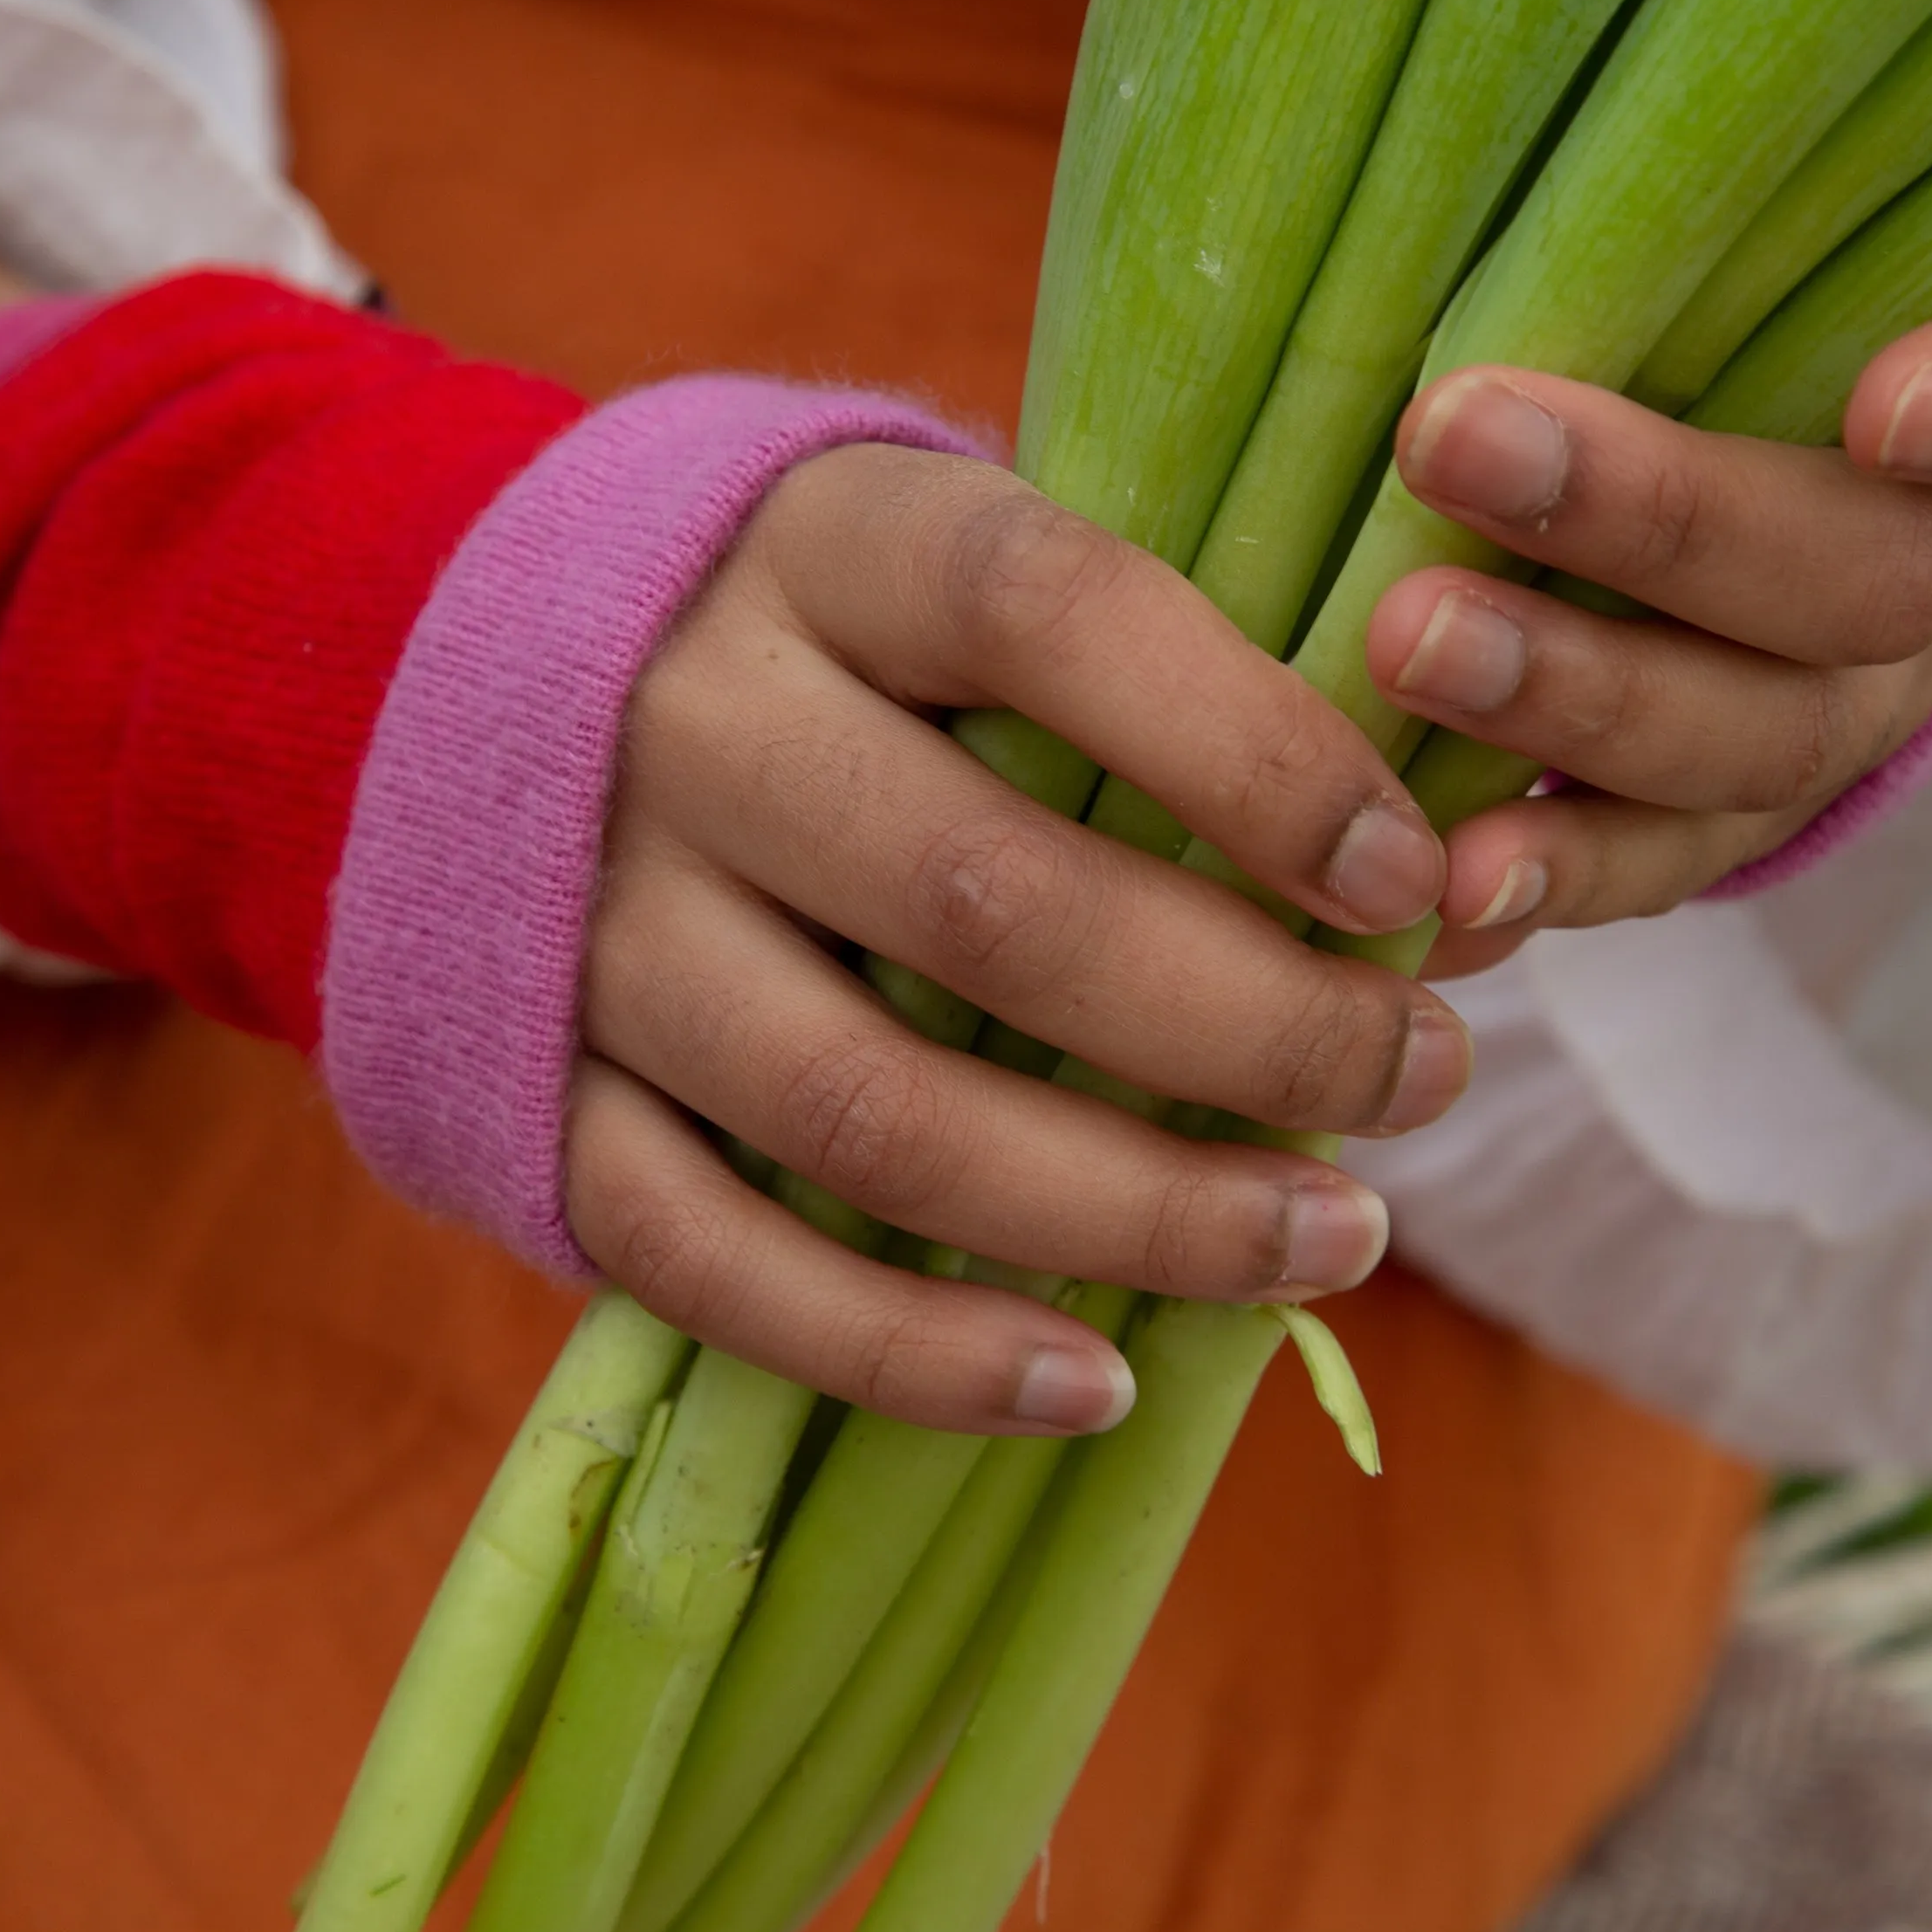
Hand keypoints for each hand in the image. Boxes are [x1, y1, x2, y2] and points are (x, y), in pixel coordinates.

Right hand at [571, 446, 1469, 1434]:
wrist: (488, 682)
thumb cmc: (839, 643)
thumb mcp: (970, 583)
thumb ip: (1174, 694)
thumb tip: (1443, 897)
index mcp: (825, 550)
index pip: (1047, 615)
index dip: (1248, 750)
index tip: (1405, 876)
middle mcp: (693, 729)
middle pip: (986, 901)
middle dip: (1248, 1023)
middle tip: (1423, 1078)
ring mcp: (601, 928)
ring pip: (874, 1113)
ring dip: (1132, 1212)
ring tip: (1332, 1243)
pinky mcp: (542, 1100)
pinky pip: (716, 1260)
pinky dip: (916, 1353)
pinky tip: (1101, 1381)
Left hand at [1366, 276, 1931, 979]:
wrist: (1683, 512)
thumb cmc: (1677, 330)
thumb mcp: (1709, 258)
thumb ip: (1673, 230)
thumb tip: (1513, 194)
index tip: (1891, 403)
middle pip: (1867, 571)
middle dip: (1653, 514)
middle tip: (1454, 442)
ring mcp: (1845, 708)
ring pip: (1765, 734)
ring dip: (1577, 692)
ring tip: (1413, 641)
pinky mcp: (1739, 821)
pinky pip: (1674, 863)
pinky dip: (1563, 870)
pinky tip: (1462, 868)